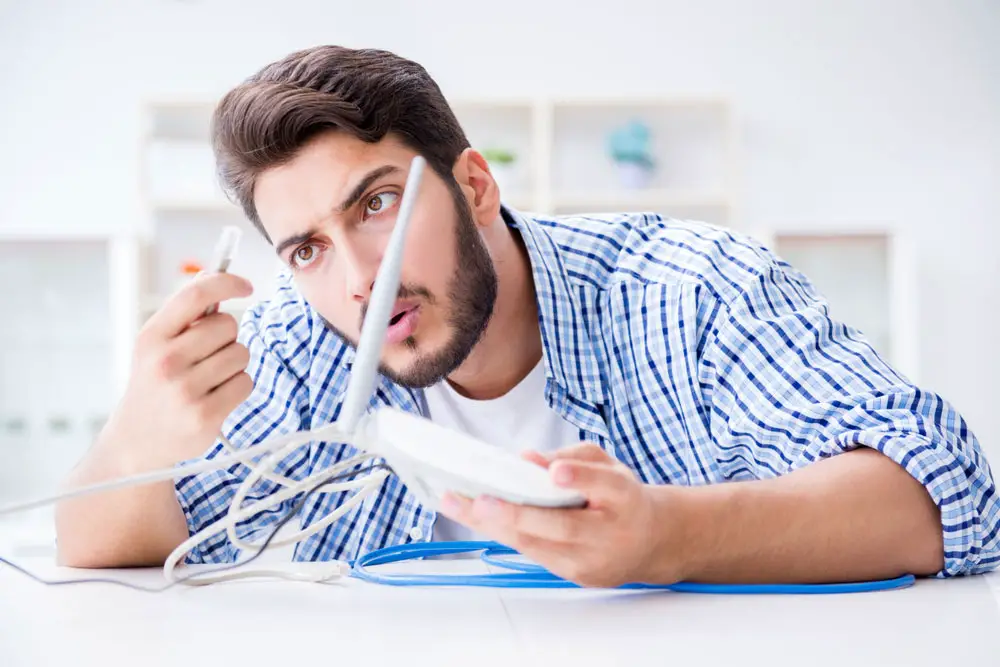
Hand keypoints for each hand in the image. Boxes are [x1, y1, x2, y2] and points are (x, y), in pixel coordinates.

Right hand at [101, 272, 254, 469]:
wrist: (137, 440)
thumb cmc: (154, 384)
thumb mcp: (155, 345)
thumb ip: (184, 314)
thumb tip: (214, 276)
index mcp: (152, 336)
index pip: (195, 294)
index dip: (227, 283)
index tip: (245, 286)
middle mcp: (166, 361)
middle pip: (228, 325)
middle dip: (227, 337)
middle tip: (208, 356)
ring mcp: (185, 390)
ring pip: (241, 353)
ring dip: (233, 364)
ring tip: (209, 379)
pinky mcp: (205, 415)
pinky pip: (245, 382)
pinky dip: (238, 387)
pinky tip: (216, 397)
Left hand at [439, 443, 677, 587]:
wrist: (651, 544)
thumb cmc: (624, 499)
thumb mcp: (610, 467)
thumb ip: (575, 460)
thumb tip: (530, 459)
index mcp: (625, 498)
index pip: (603, 486)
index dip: (577, 478)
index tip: (554, 472)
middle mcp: (609, 534)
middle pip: (560, 525)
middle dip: (516, 514)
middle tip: (481, 500)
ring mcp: (590, 561)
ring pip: (536, 544)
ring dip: (491, 525)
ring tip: (457, 503)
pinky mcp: (574, 576)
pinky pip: (533, 552)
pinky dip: (502, 534)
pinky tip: (474, 517)